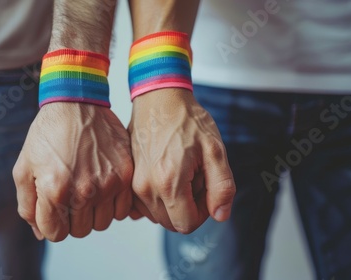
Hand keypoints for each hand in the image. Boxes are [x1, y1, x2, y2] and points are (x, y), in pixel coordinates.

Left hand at [13, 103, 132, 241]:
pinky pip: (123, 210)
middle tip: (70, 198)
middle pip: (80, 231)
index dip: (52, 224)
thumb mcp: (24, 168)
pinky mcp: (125, 174)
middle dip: (71, 219)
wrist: (77, 103)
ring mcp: (108, 183)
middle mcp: (84, 191)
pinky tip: (103, 189)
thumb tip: (40, 232)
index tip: (54, 209)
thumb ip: (28, 206)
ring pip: (102, 223)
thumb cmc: (48, 134)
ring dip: (93, 214)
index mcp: (55, 191)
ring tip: (86, 191)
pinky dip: (112, 206)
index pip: (55, 234)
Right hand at [128, 89, 235, 232]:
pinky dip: (158, 196)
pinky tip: (166, 173)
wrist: (159, 98)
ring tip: (180, 171)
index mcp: (168, 182)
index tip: (205, 188)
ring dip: (172, 201)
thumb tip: (220, 215)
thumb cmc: (186, 120)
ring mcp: (133, 183)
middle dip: (187, 206)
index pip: (186, 224)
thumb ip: (222, 187)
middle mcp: (145, 187)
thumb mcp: (215, 150)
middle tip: (193, 176)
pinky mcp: (128, 178)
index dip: (202, 212)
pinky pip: (144, 204)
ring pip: (157, 214)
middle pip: (171, 222)